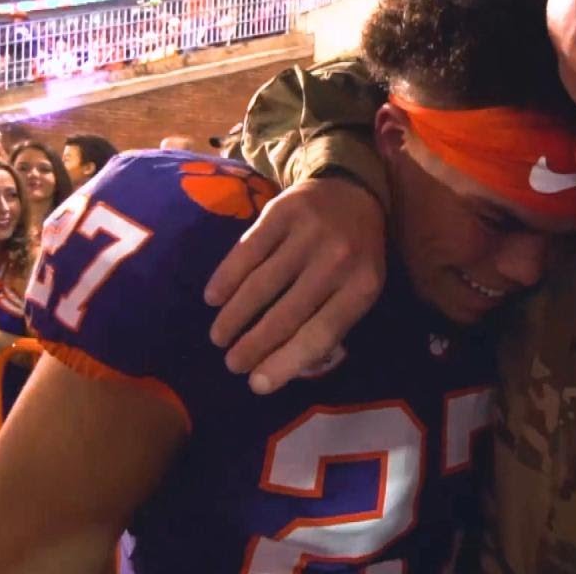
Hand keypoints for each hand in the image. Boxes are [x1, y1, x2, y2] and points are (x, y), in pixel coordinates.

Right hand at [204, 178, 386, 393]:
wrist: (351, 191)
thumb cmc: (354, 254)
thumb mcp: (359, 287)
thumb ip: (331, 323)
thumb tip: (283, 368)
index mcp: (363, 286)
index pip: (320, 334)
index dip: (285, 363)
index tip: (256, 384)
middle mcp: (338, 260)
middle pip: (286, 315)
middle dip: (253, 346)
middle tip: (232, 364)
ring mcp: (309, 234)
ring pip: (260, 286)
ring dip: (234, 318)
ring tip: (219, 337)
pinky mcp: (282, 212)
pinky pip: (246, 253)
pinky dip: (226, 279)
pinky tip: (213, 298)